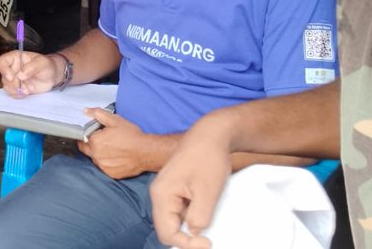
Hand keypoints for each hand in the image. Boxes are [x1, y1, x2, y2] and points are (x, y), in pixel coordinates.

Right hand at [0, 50, 62, 96]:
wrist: (52, 76)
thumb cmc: (47, 65)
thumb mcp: (42, 63)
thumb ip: (31, 67)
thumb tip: (20, 75)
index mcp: (15, 58)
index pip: (2, 61)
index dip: (4, 70)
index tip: (12, 77)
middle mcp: (12, 68)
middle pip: (4, 77)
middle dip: (13, 84)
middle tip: (22, 86)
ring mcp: (14, 79)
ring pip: (6, 87)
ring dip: (16, 90)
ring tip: (28, 89)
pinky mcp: (17, 88)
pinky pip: (12, 93)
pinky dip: (19, 95)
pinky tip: (27, 92)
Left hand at [76, 109, 153, 178]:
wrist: (146, 152)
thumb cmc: (132, 136)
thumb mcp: (115, 120)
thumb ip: (98, 114)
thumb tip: (86, 111)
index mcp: (95, 141)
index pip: (83, 137)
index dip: (89, 134)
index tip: (97, 133)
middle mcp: (96, 155)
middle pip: (86, 149)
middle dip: (91, 144)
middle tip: (104, 141)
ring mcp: (103, 166)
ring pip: (95, 159)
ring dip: (99, 154)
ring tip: (113, 149)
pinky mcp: (110, 174)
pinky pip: (104, 167)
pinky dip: (107, 162)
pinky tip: (116, 157)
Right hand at [150, 115, 236, 248]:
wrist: (211, 134)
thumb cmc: (207, 156)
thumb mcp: (207, 192)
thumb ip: (199, 217)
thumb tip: (194, 232)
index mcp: (162, 194)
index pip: (166, 232)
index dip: (185, 243)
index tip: (206, 243)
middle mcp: (160, 194)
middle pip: (169, 227)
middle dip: (188, 235)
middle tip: (209, 238)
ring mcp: (168, 191)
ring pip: (177, 219)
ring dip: (193, 223)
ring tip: (211, 214)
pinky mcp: (178, 188)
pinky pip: (183, 208)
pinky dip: (195, 212)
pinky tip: (208, 206)